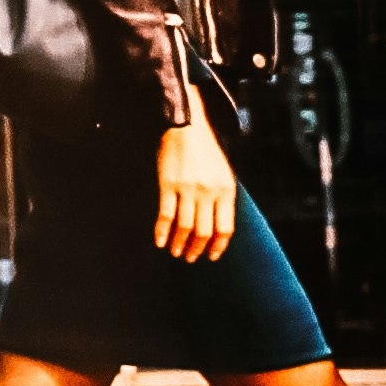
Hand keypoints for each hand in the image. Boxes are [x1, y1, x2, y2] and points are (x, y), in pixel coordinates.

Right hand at [152, 118, 240, 263]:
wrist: (187, 127)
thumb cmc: (206, 153)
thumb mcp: (223, 174)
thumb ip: (223, 199)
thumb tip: (218, 229)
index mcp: (226, 190)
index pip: (225, 228)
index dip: (218, 246)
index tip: (211, 257)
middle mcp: (209, 191)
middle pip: (204, 231)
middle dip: (196, 249)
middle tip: (189, 258)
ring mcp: (188, 189)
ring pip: (185, 227)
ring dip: (179, 243)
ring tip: (175, 252)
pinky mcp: (168, 184)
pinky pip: (166, 215)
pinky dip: (162, 231)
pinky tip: (160, 241)